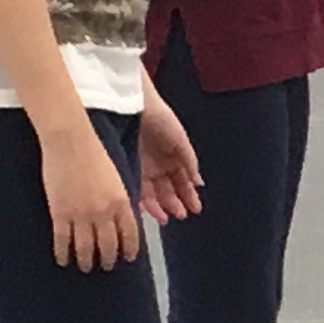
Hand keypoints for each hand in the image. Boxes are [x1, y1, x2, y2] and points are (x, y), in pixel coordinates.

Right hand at [41, 123, 141, 271]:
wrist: (70, 142)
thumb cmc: (94, 154)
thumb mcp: (116, 178)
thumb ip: (119, 200)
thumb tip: (119, 219)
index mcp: (121, 202)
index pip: (129, 234)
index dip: (129, 250)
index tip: (127, 258)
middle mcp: (103, 212)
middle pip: (108, 245)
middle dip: (109, 259)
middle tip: (107, 266)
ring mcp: (81, 214)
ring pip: (85, 247)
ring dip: (87, 261)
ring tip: (86, 267)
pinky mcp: (60, 213)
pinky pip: (62, 240)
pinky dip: (63, 253)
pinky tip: (63, 260)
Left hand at [136, 97, 203, 223]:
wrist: (134, 105)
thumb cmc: (160, 118)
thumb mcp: (181, 140)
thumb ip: (190, 162)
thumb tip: (198, 182)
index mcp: (173, 158)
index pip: (183, 182)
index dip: (189, 196)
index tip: (194, 208)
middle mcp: (158, 165)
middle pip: (167, 190)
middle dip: (175, 204)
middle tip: (179, 215)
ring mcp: (142, 167)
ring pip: (151, 193)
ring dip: (159, 206)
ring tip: (164, 217)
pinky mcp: (125, 167)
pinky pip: (133, 188)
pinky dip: (139, 199)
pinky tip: (144, 209)